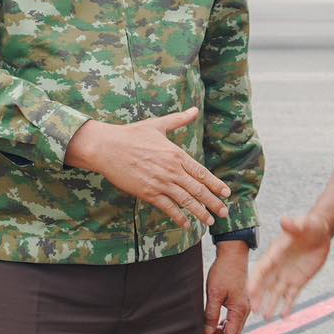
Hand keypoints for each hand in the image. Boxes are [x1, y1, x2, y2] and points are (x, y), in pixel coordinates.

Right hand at [65, 109, 228, 226]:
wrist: (106, 147)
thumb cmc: (131, 134)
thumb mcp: (157, 124)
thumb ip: (178, 120)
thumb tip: (195, 110)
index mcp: (176, 154)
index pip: (202, 173)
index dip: (216, 185)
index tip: (226, 193)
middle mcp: (172, 170)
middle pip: (198, 189)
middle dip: (213, 203)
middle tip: (224, 212)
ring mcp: (160, 182)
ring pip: (186, 200)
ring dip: (199, 212)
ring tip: (209, 221)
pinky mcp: (147, 192)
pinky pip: (168, 207)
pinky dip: (178, 216)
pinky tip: (186, 224)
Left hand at [202, 245, 251, 333]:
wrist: (233, 255)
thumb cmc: (224, 272)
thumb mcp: (214, 294)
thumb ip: (211, 314)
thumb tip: (208, 332)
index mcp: (240, 310)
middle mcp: (245, 310)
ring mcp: (243, 306)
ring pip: (232, 327)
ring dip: (219, 332)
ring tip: (205, 332)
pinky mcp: (239, 302)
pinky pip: (232, 319)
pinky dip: (223, 324)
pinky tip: (212, 322)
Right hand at [252, 212, 330, 318]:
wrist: (320, 232)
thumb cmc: (309, 225)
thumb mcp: (303, 224)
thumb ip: (293, 224)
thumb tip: (285, 220)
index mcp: (275, 254)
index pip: (262, 269)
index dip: (255, 280)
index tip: (248, 291)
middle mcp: (278, 267)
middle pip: (265, 284)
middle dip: (259, 297)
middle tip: (253, 310)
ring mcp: (287, 275)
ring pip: (276, 293)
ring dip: (271, 304)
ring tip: (267, 318)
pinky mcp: (298, 281)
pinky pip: (292, 296)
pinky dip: (288, 306)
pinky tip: (284, 317)